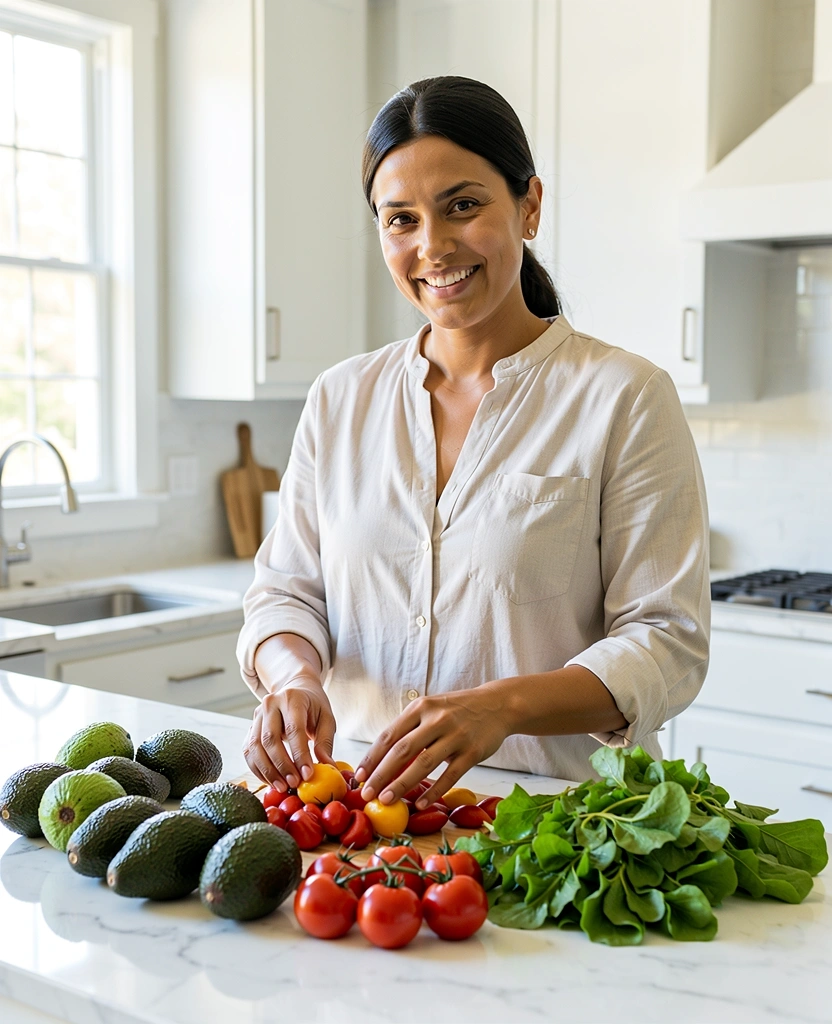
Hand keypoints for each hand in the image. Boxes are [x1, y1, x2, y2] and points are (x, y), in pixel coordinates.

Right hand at [243, 676, 336, 790]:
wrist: (295, 689)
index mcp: (292, 698)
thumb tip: (328, 767)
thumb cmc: (313, 705)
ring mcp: (257, 715)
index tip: (307, 775)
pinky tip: (271, 780)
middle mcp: (270, 704)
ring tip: (282, 786)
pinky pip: (248, 751)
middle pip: (270, 739)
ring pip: (255, 747)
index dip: (299, 754)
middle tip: (294, 783)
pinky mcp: (250, 727)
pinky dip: (258, 769)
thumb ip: (325, 742)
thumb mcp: (326, 718)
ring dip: (267, 771)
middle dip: (281, 765)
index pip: (294, 729)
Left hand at [353, 687, 509, 807]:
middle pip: (402, 750)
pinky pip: (450, 775)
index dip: (372, 758)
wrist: (497, 704)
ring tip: (386, 800)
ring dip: (401, 784)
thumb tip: (381, 760)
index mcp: (420, 707)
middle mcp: (436, 719)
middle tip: (366, 794)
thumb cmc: (457, 710)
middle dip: (381, 774)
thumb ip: (410, 729)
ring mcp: (456, 735)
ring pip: (423, 763)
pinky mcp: (472, 752)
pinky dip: (433, 791)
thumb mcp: (431, 709)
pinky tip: (419, 803)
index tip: (359, 776)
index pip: (389, 735)